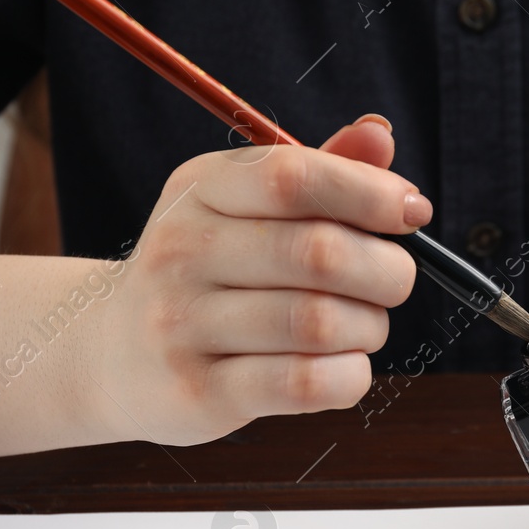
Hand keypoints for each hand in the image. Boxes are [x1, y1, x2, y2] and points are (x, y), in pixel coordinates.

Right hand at [86, 114, 427, 445]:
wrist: (115, 354)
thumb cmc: (208, 272)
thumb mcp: (247, 206)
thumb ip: (319, 171)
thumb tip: (381, 135)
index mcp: (201, 190)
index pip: (294, 177)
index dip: (370, 192)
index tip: (413, 211)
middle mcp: (182, 251)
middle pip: (318, 253)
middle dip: (386, 270)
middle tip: (394, 281)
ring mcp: (182, 325)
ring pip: (320, 323)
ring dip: (369, 327)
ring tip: (364, 326)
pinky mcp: (198, 393)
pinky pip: (305, 384)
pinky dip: (350, 376)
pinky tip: (345, 367)